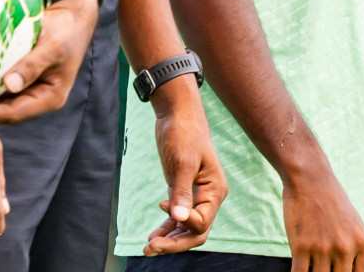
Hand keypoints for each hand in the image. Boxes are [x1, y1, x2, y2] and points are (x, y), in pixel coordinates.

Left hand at [0, 0, 97, 126]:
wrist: (72, 16)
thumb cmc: (65, 30)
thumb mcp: (52, 46)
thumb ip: (32, 65)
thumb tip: (9, 86)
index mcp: (49, 98)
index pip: (13, 113)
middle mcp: (36, 98)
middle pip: (2, 115)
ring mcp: (28, 90)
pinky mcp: (19, 79)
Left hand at [142, 76, 227, 254]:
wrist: (177, 115)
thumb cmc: (184, 134)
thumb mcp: (183, 162)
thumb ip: (182, 192)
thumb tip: (178, 218)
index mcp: (215, 191)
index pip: (202, 221)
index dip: (184, 222)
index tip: (163, 203)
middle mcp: (208, 198)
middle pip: (195, 232)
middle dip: (175, 243)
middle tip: (151, 248)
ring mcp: (195, 197)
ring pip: (185, 228)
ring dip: (168, 240)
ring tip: (148, 247)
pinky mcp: (182, 192)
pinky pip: (177, 218)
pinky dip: (166, 228)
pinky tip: (152, 236)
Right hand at [281, 161, 363, 271]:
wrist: (310, 178)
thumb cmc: (331, 201)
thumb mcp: (354, 225)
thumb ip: (356, 250)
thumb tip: (354, 271)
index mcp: (362, 244)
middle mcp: (345, 248)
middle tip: (325, 267)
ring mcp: (323, 248)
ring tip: (313, 262)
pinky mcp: (301, 247)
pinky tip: (299, 269)